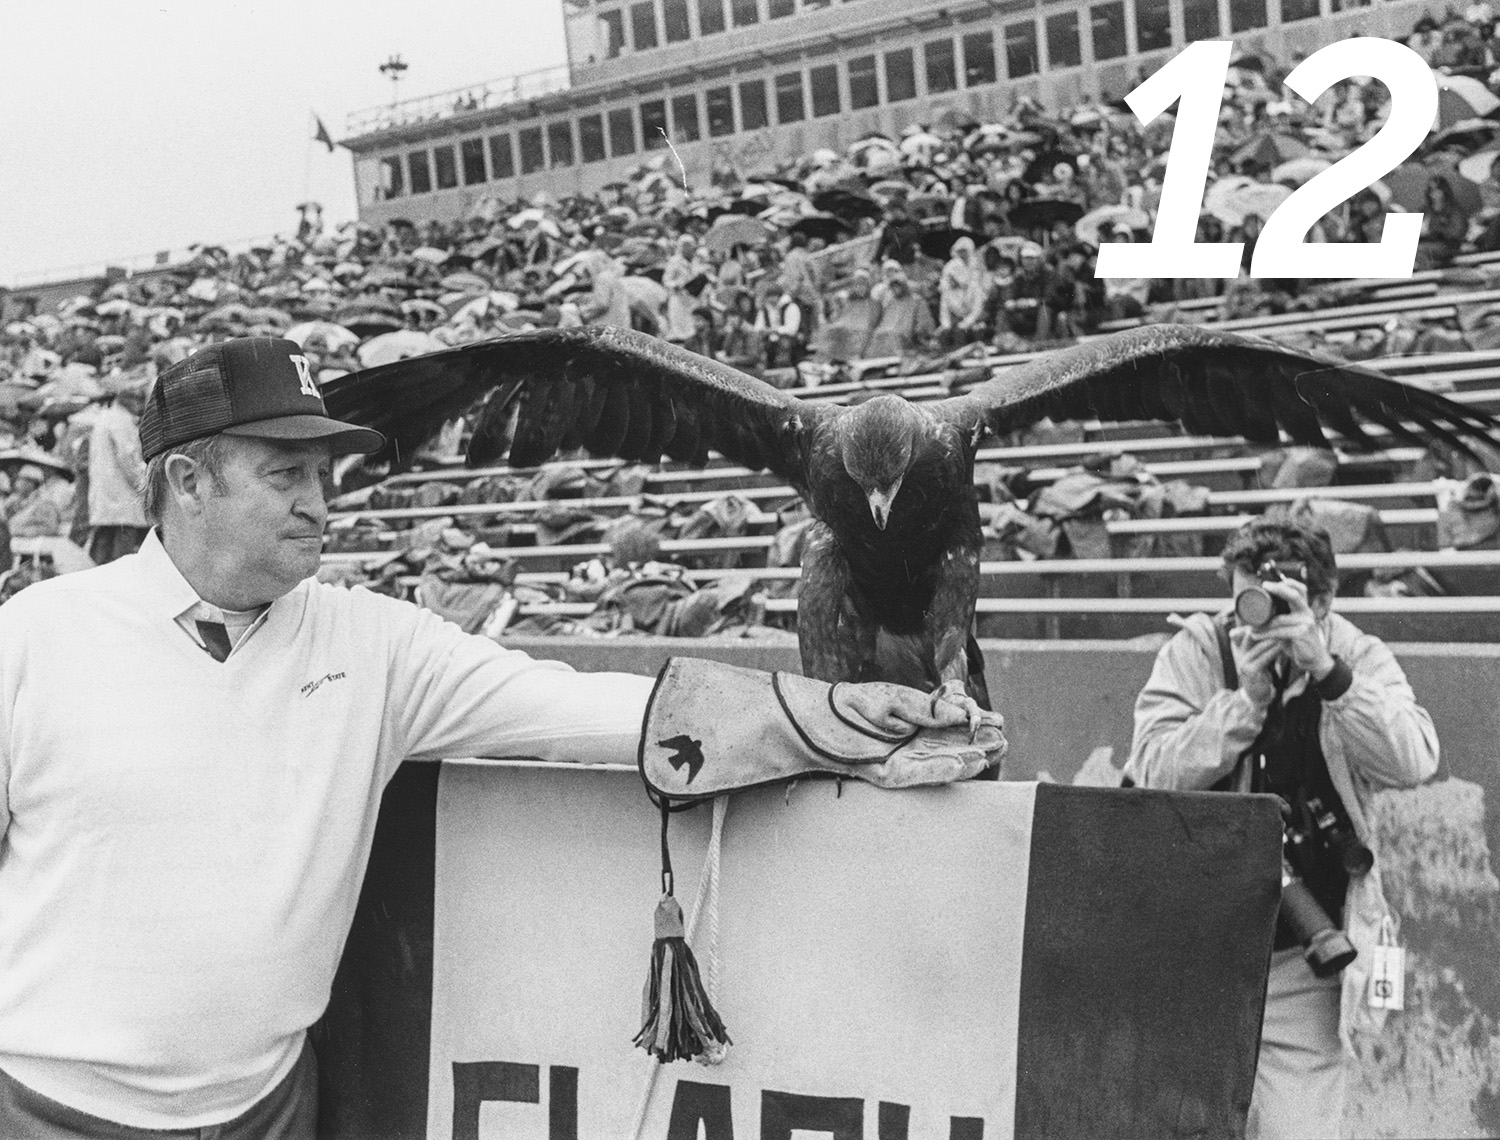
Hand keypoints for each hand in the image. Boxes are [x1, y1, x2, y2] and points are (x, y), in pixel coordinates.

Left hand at [834, 680, 1006, 761]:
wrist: (821, 719)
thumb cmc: (858, 705)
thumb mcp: (899, 701)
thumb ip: (931, 709)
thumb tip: (965, 713)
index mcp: (922, 723)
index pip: (957, 725)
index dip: (977, 723)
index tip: (997, 719)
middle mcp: (918, 744)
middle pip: (956, 747)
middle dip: (981, 743)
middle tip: (1003, 739)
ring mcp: (906, 761)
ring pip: (945, 764)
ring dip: (970, 759)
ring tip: (993, 751)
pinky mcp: (893, 775)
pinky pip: (923, 774)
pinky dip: (944, 769)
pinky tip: (966, 761)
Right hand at [1230, 625, 1281, 710]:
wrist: (1257, 696)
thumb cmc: (1261, 675)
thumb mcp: (1260, 658)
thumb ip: (1263, 646)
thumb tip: (1274, 630)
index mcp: (1242, 649)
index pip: (1249, 631)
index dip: (1261, 624)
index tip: (1276, 618)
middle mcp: (1241, 654)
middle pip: (1253, 636)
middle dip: (1269, 629)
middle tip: (1283, 623)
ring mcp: (1244, 663)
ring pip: (1260, 646)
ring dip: (1274, 639)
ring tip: (1286, 632)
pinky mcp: (1251, 671)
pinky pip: (1264, 658)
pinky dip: (1274, 651)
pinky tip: (1284, 647)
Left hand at [1255, 577, 1335, 679]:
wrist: (1313, 660)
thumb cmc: (1297, 643)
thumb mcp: (1287, 629)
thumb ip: (1276, 622)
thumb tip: (1248, 621)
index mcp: (1304, 609)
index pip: (1301, 591)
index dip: (1290, 583)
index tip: (1271, 582)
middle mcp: (1307, 613)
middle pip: (1294, 596)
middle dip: (1279, 589)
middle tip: (1265, 586)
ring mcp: (1306, 623)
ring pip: (1280, 619)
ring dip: (1263, 624)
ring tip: (1250, 629)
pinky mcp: (1302, 634)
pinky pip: (1280, 632)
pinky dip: (1265, 634)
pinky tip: (1255, 636)